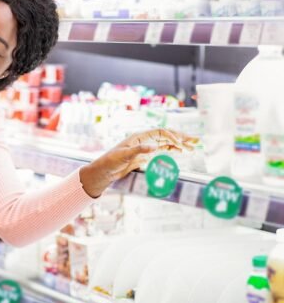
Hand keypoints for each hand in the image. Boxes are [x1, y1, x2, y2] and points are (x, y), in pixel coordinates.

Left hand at [81, 129, 196, 197]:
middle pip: (167, 135)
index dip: (172, 137)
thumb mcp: (124, 155)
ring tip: (194, 147)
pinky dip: (174, 149)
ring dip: (180, 144)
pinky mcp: (147, 155)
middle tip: (197, 141)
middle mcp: (145, 140)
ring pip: (167, 142)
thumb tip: (154, 147)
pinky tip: (183, 151)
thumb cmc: (112, 160)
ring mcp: (147, 147)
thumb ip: (139, 150)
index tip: (181, 146)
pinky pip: (163, 149)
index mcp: (140, 136)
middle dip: (182, 137)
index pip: (161, 132)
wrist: (105, 170)